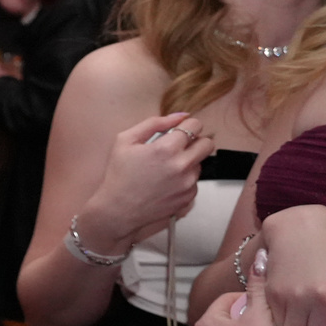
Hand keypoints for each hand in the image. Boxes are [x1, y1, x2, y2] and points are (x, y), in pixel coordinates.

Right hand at [75, 112, 212, 254]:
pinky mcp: (189, 196)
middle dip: (195, 141)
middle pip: (207, 143)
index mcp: (166, 148)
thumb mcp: (125, 140)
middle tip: (178, 147)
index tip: (178, 131)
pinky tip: (166, 183)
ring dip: (188, 161)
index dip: (187, 125)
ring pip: (200, 162)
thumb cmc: (119, 174)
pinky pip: (195, 180)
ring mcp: (188, 183)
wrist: (118, 209)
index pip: (195, 126)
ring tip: (165, 169)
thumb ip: (154, 123)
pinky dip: (184, 178)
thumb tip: (181, 116)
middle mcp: (182, 165)